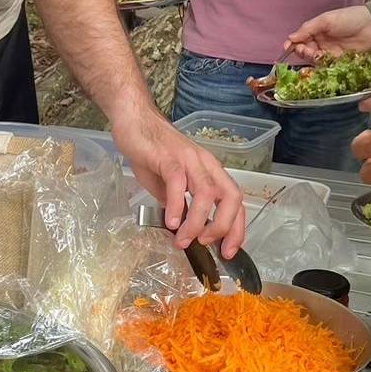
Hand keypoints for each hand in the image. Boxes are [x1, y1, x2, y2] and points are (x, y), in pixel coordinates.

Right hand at [111, 109, 244, 256]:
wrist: (134, 120)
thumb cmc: (151, 151)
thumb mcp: (167, 184)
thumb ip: (177, 204)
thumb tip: (181, 229)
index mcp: (210, 171)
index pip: (235, 200)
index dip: (236, 228)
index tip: (227, 251)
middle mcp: (205, 164)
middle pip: (231, 196)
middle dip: (224, 226)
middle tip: (207, 245)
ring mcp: (188, 159)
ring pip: (207, 193)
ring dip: (198, 222)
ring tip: (183, 239)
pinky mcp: (168, 156)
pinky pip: (178, 183)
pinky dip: (176, 205)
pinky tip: (169, 222)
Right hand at [287, 6, 370, 61]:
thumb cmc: (350, 18)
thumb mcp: (326, 20)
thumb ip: (308, 29)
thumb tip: (290, 38)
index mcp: (317, 31)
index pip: (300, 40)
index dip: (293, 44)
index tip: (287, 48)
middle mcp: (322, 43)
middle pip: (306, 52)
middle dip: (302, 52)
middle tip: (304, 50)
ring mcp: (331, 54)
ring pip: (315, 61)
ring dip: (311, 59)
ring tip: (315, 54)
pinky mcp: (340, 63)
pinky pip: (327, 67)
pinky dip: (322, 66)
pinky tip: (322, 61)